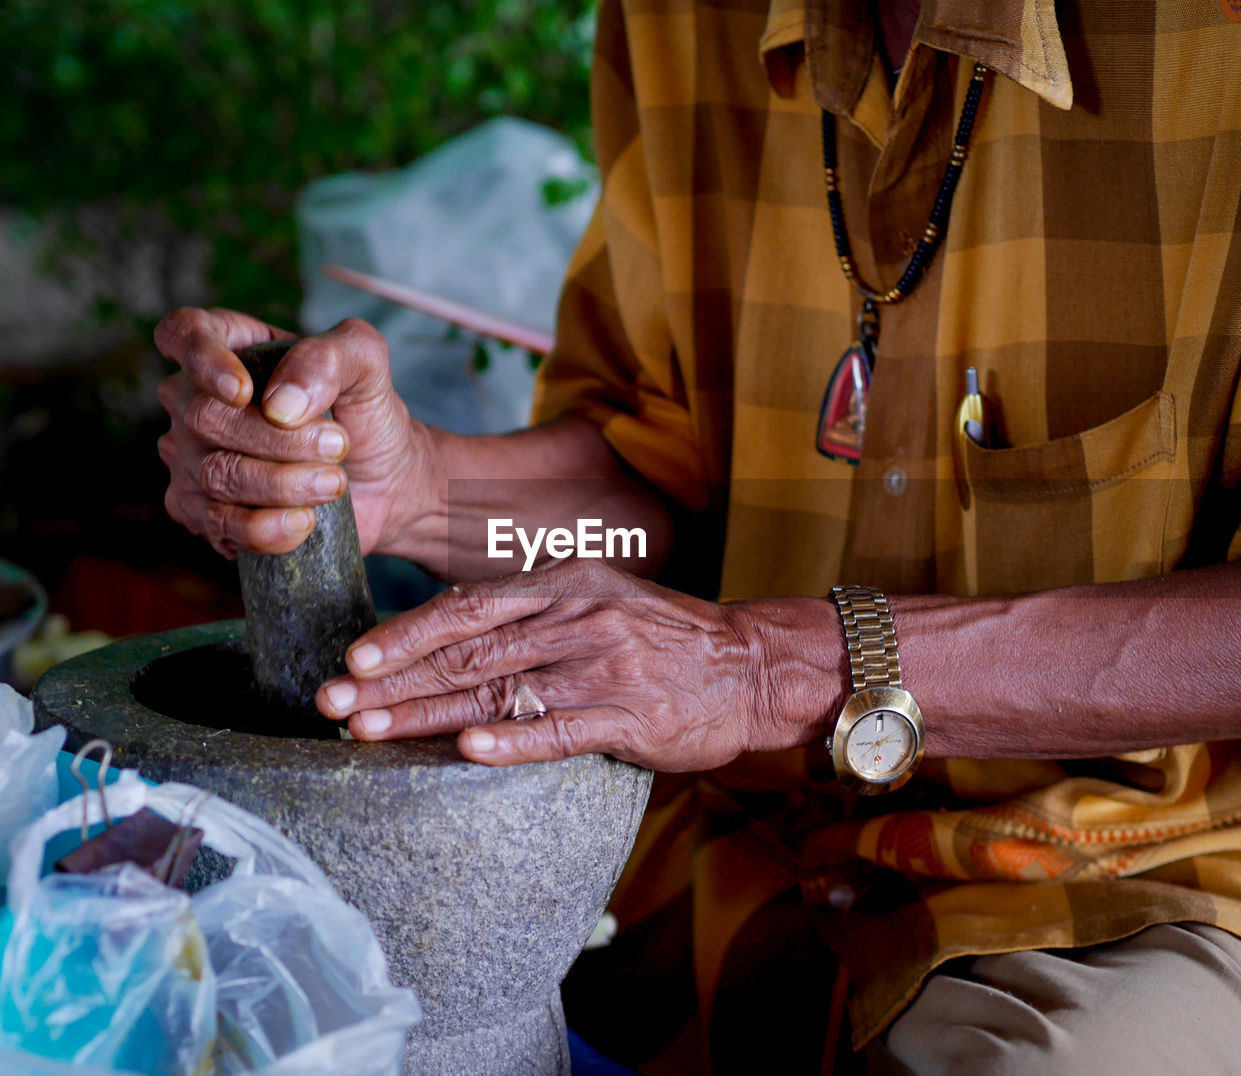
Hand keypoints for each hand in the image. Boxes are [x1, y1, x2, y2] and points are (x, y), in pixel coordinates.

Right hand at [155, 307, 421, 557]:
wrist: (384, 485)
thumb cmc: (365, 416)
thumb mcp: (367, 366)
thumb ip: (329, 358)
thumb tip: (280, 403)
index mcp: (230, 348)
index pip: (182, 334)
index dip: (202, 359)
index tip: (243, 392)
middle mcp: (196, 402)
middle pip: (205, 417)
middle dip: (280, 439)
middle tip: (337, 446)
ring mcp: (193, 461)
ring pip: (216, 475)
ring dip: (285, 484)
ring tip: (334, 483)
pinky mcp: (204, 515)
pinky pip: (220, 524)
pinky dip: (269, 527)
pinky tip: (305, 521)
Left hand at [315, 559, 844, 769]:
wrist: (749, 664)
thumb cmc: (663, 636)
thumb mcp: (599, 598)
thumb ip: (533, 614)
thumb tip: (451, 639)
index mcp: (564, 585)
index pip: (467, 608)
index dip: (404, 633)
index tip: (353, 658)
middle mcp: (576, 619)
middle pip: (468, 651)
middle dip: (392, 680)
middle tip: (331, 702)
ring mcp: (603, 668)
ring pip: (498, 691)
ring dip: (427, 714)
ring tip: (368, 731)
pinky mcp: (630, 717)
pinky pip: (559, 731)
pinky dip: (511, 741)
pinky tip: (466, 751)